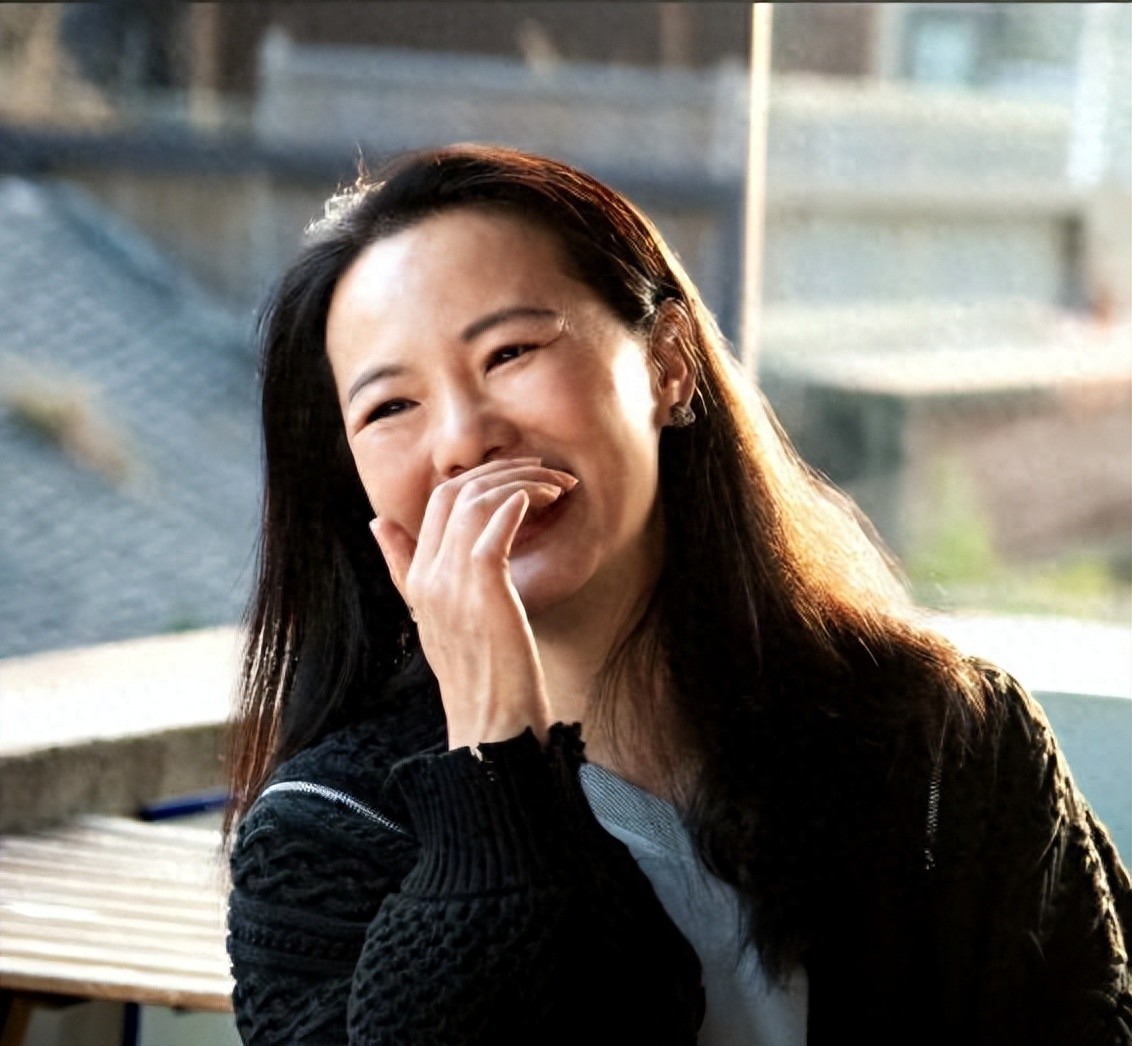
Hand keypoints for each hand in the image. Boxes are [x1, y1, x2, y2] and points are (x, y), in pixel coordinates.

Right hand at [370, 458, 577, 750]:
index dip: (478, 479)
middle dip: (503, 470)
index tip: (518, 477)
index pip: (435, 503)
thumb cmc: (481, 676)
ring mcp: (452, 579)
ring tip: (558, 486)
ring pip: (479, 499)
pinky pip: (498, 522)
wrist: (493, 723)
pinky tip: (545, 500)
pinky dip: (522, 500)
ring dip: (523, 481)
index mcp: (417, 581)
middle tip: (543, 471)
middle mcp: (429, 575)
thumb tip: (376, 524)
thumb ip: (406, 570)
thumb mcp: (436, 621)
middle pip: (455, 491)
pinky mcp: (483, 584)